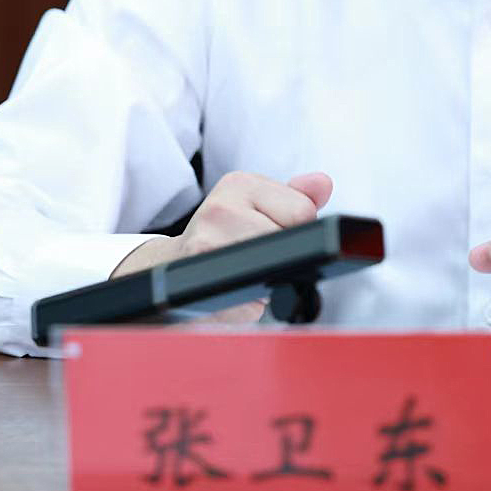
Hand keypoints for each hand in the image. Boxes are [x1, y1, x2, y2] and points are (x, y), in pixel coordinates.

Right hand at [110, 170, 333, 324]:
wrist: (168, 266)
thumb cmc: (222, 236)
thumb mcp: (256, 205)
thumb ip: (295, 196)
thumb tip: (323, 184)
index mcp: (239, 184)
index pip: (302, 212)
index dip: (297, 231)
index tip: (272, 233)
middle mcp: (219, 209)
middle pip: (290, 242)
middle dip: (282, 256)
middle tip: (255, 255)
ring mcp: (206, 245)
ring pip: (272, 271)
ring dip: (266, 281)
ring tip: (243, 272)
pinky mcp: (198, 284)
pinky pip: (250, 305)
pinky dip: (249, 307)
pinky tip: (232, 295)